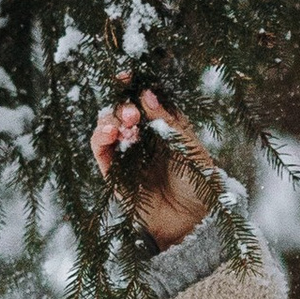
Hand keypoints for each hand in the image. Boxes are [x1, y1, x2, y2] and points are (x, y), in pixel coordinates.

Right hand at [92, 85, 220, 249]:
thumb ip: (169, 123)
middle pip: (123, 109)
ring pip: (108, 125)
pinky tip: (110, 132)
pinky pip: (100, 149)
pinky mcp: (113, 172)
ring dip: (112, 119)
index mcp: (164, 126)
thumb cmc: (199, 185)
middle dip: (124, 105)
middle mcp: (143, 136)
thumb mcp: (191, 149)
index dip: (133, 85)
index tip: (127, 75)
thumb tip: (147, 94)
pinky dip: (100, 137)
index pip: (144, 100)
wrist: (192, 224)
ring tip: (126, 125)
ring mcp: (127, 153)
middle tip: (134, 114)